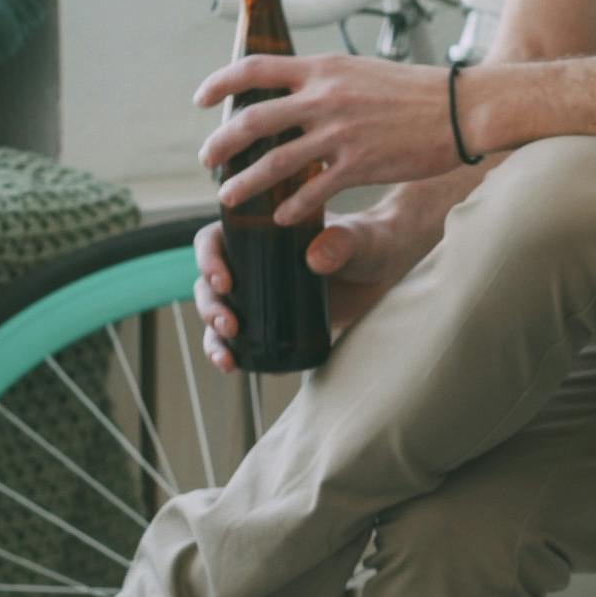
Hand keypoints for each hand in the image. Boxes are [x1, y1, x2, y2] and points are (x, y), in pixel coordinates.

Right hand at [192, 207, 426, 372]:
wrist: (386, 269)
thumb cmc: (370, 241)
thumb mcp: (358, 239)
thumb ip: (342, 242)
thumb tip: (315, 260)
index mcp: (258, 229)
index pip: (214, 239)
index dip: (208, 260)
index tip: (224, 282)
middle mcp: (250, 260)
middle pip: (209, 282)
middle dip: (210, 306)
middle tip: (230, 324)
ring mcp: (258, 291)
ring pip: (218, 312)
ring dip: (214, 336)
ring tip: (228, 357)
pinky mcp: (271, 317)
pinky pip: (239, 337)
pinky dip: (230, 352)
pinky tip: (233, 367)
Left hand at [197, 53, 477, 221]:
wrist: (463, 109)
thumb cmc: (417, 90)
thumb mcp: (361, 71)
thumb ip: (325, 81)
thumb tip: (294, 92)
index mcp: (323, 69)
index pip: (253, 69)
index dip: (218, 83)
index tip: (200, 100)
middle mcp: (325, 98)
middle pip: (251, 121)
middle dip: (220, 145)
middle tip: (207, 160)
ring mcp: (340, 133)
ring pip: (274, 162)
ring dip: (244, 184)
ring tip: (228, 198)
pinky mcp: (360, 165)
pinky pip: (313, 191)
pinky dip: (291, 207)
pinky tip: (282, 217)